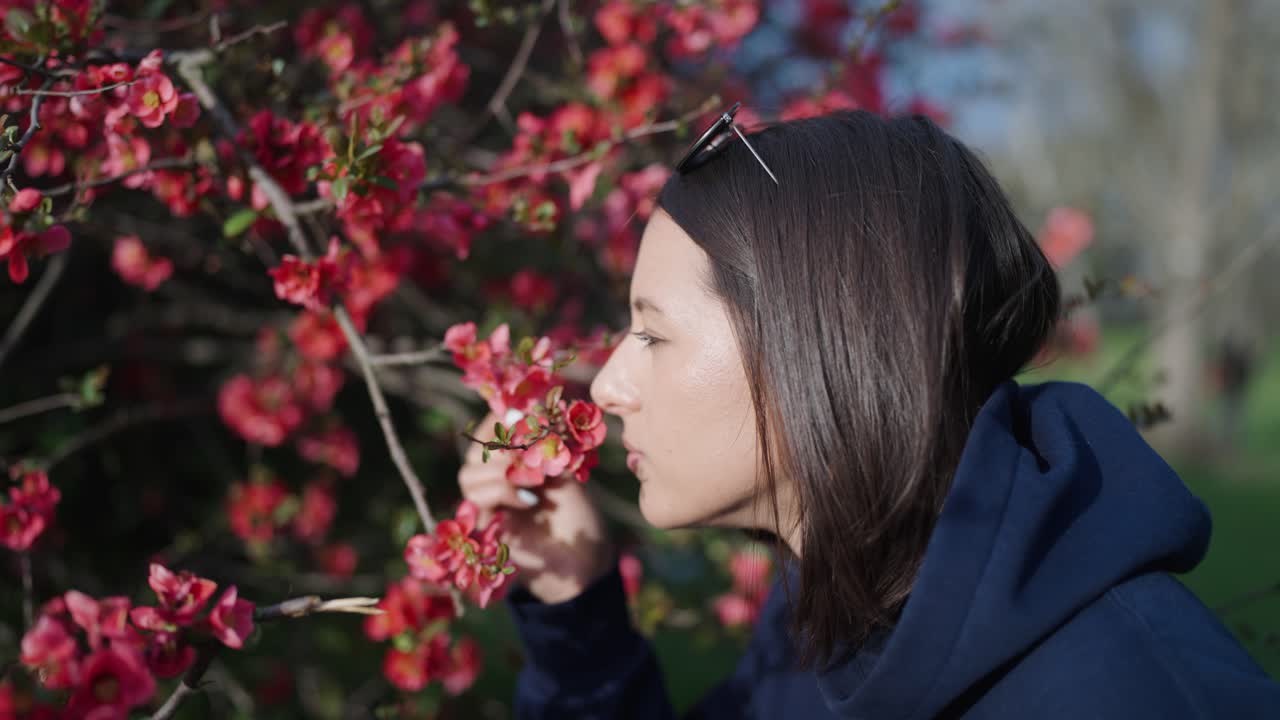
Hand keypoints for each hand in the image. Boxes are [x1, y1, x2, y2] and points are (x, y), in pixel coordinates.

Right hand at [458, 412, 612, 603]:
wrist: (582, 558)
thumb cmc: (577, 515)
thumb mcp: (565, 472)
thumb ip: (545, 445)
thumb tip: (525, 412)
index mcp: (511, 463)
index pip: (488, 432)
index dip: (497, 420)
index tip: (519, 413)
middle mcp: (494, 482)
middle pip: (474, 451)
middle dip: (499, 444)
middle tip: (529, 448)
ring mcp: (487, 506)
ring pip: (468, 475)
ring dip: (500, 470)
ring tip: (533, 480)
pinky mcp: (485, 528)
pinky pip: (477, 500)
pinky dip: (502, 492)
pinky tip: (529, 499)